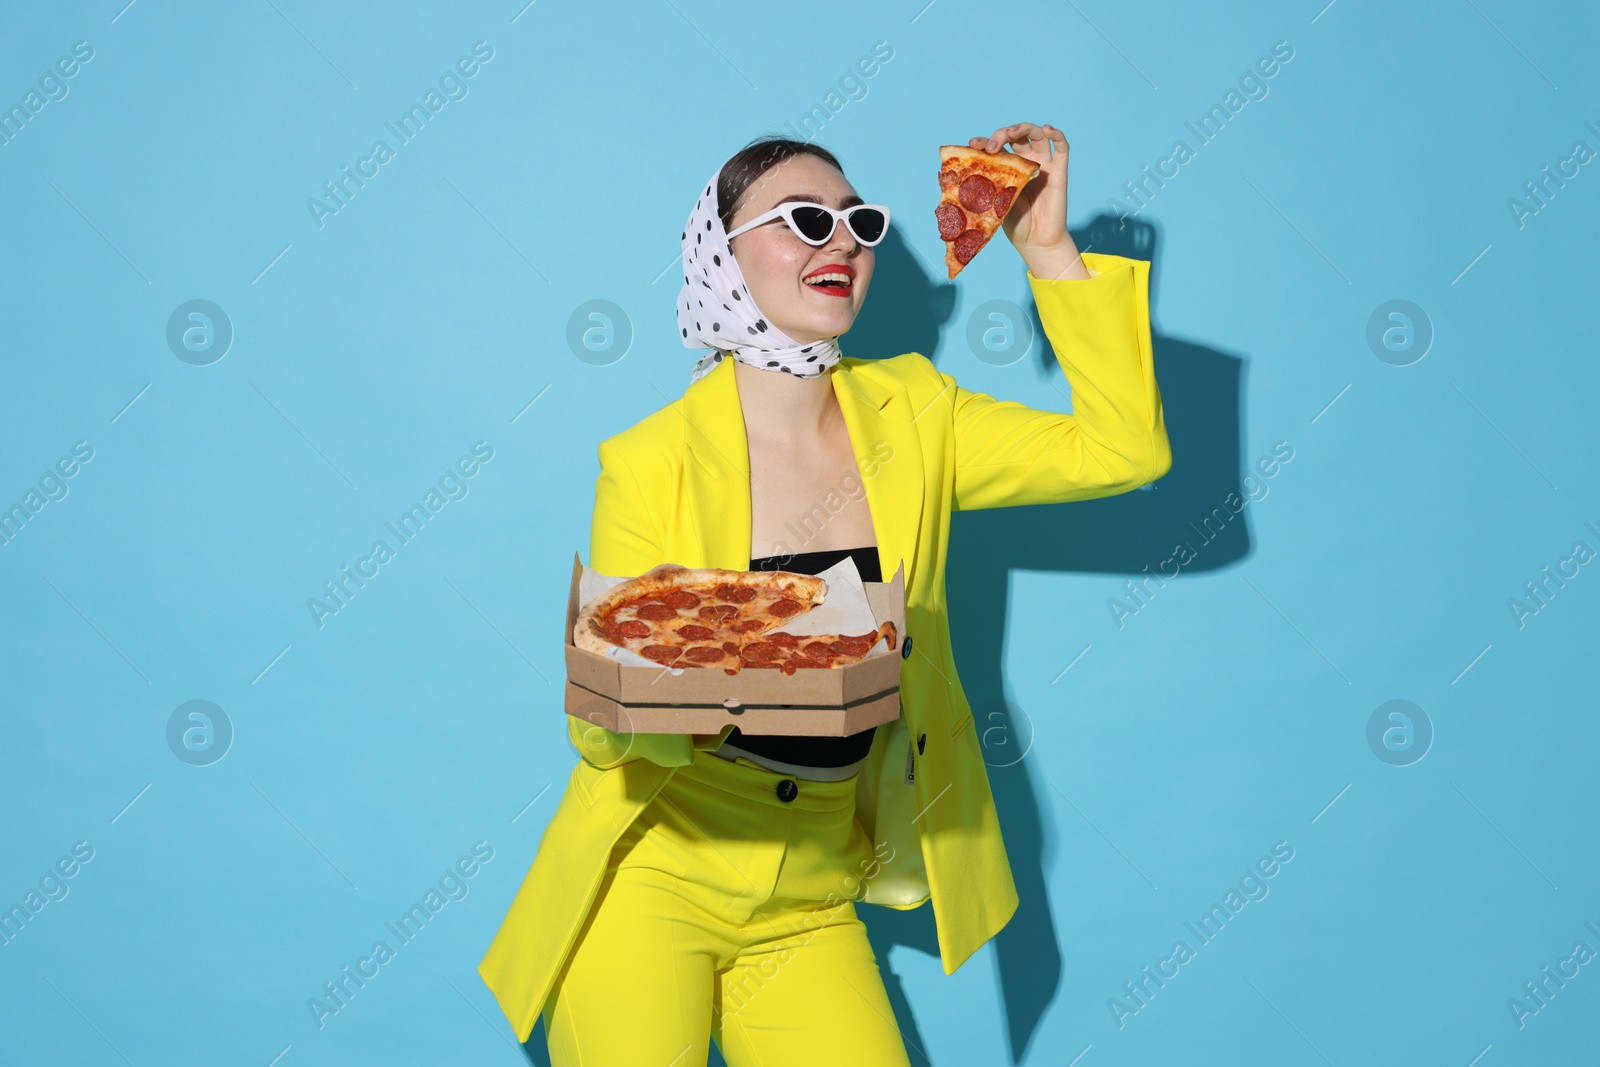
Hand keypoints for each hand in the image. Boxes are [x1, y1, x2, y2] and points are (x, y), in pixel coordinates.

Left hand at [969, 122, 1088, 279]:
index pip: (997, 146)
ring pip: (1037, 135)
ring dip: (1023, 128)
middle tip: (992, 147)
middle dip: (1002, 135)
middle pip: (1016, 136)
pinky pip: (1062, 148)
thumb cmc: (1015, 224)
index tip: (973, 144)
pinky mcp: (1059, 171)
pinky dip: (1057, 134)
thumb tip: (954, 179)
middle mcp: (1026, 162)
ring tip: (1011, 132)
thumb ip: (986, 186)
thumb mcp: (994, 203)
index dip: (985, 142)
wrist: (1036, 242)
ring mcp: (1043, 164)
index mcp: (1009, 168)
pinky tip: (1048, 128)